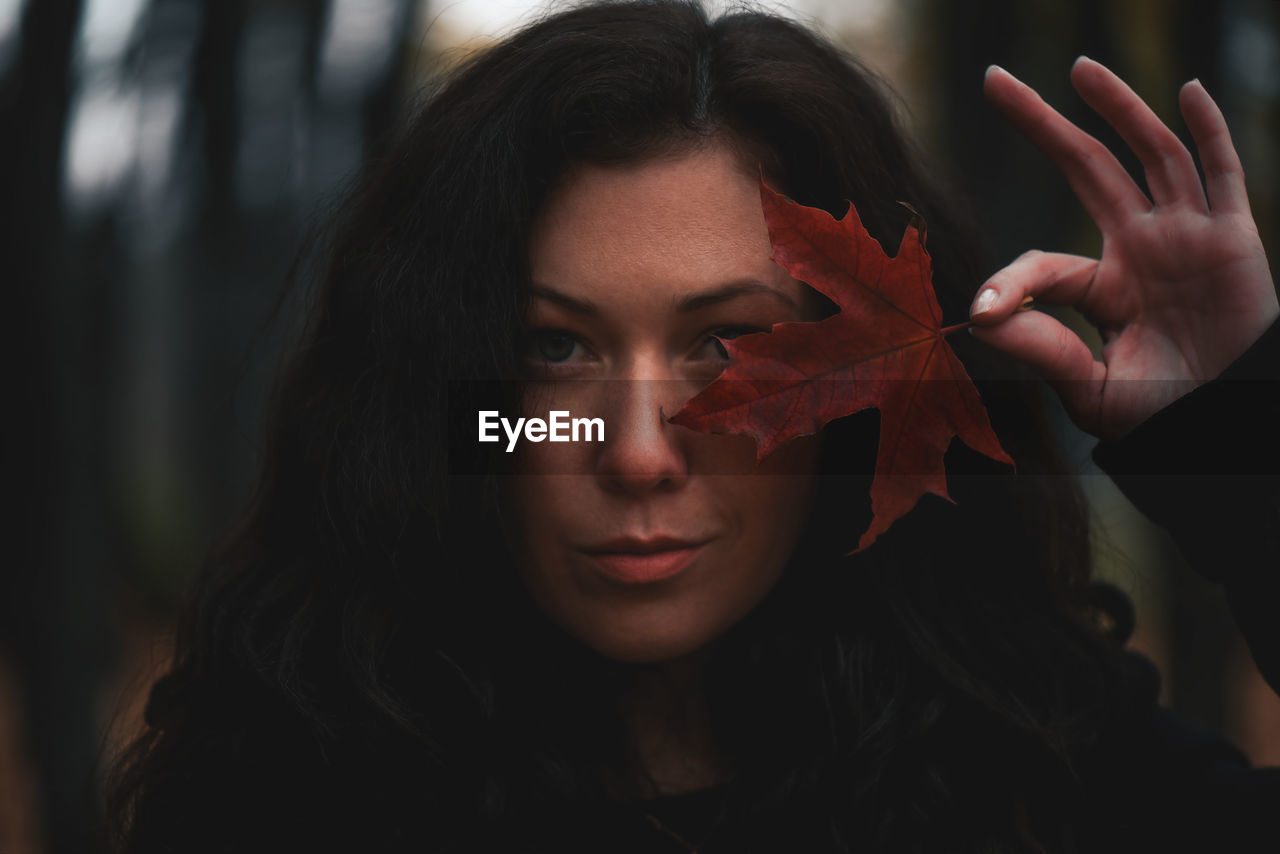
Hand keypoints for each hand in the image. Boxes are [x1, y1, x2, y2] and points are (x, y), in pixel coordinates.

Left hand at [968, 57, 1277, 439]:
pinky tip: (1186, 90)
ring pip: (1149, 155)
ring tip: (1078, 68)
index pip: (1043, 265)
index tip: (983, 311)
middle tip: (996, 80)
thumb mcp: (1089, 390)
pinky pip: (1222, 174)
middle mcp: (1139, 248)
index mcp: (1100, 288)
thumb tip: (980, 316)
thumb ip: (1041, 351)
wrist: (1224, 425)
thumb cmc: (1160, 414)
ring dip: (1117, 108)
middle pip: (1085, 169)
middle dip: (1042, 125)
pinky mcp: (1231, 239)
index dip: (1010, 284)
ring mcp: (1185, 237)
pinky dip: (1208, 131)